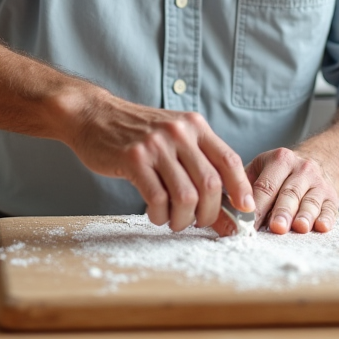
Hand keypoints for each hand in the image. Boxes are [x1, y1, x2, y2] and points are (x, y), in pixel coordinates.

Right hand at [69, 94, 254, 232]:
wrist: (94, 115)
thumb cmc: (137, 133)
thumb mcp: (173, 141)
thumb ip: (199, 171)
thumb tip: (228, 217)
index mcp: (194, 126)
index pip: (229, 160)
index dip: (241, 190)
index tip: (244, 211)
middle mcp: (178, 132)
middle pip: (210, 184)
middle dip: (210, 213)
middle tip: (199, 223)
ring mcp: (156, 145)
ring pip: (186, 195)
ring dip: (184, 219)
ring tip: (175, 222)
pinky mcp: (133, 159)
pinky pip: (158, 198)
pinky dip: (161, 215)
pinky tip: (157, 214)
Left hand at [245, 147, 338, 233]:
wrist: (322, 160)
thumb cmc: (283, 171)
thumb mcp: (264, 166)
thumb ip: (246, 184)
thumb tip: (226, 207)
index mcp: (279, 160)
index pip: (266, 185)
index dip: (257, 205)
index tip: (248, 223)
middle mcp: (301, 169)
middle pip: (289, 193)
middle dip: (282, 211)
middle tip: (276, 227)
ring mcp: (318, 182)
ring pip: (310, 201)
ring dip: (304, 215)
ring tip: (299, 228)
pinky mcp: (332, 196)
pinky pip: (330, 208)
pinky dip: (326, 218)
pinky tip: (321, 227)